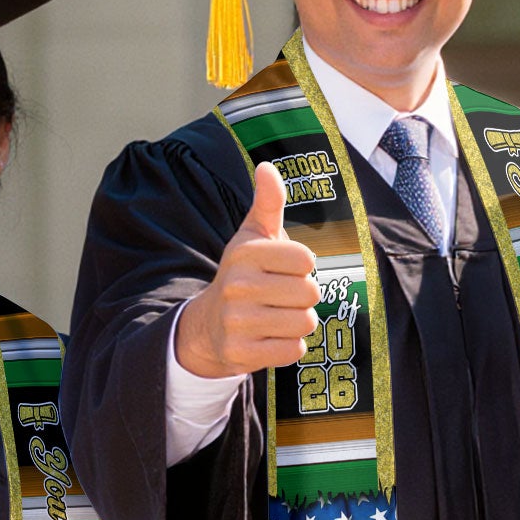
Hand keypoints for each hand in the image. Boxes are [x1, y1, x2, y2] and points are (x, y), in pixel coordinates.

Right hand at [172, 161, 321, 378]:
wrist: (209, 325)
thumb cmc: (243, 275)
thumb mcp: (253, 237)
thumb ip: (268, 203)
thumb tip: (267, 167)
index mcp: (246, 253)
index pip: (306, 259)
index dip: (302, 267)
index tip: (283, 269)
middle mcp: (238, 285)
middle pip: (310, 293)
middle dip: (304, 297)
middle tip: (281, 297)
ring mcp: (238, 322)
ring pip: (305, 323)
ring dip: (299, 322)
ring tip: (276, 316)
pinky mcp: (241, 353)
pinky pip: (293, 351)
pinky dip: (289, 347)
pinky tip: (270, 337)